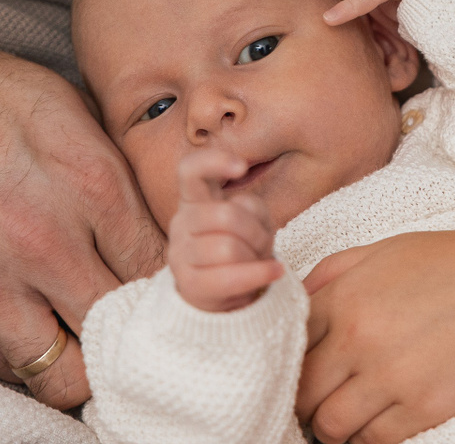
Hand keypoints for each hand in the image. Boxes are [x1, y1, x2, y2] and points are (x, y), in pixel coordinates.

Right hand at [0, 0, 165, 408]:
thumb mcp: (59, 104)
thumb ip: (112, 168)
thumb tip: (158, 218)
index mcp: (89, 183)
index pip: (165, 270)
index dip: (173, 287)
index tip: (166, 289)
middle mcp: (42, 243)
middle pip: (125, 330)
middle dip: (135, 331)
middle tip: (128, 321)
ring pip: (66, 375)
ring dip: (78, 361)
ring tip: (73, 334)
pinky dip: (15, 358)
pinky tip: (16, 325)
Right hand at [169, 148, 283, 310]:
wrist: (223, 292)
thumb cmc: (241, 245)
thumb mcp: (251, 219)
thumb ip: (248, 207)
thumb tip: (238, 206)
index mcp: (194, 199)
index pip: (190, 169)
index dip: (214, 162)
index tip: (242, 168)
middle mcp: (181, 222)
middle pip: (225, 215)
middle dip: (257, 231)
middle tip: (264, 243)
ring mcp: (180, 254)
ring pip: (227, 247)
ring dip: (255, 255)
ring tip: (258, 261)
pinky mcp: (188, 284)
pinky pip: (229, 277)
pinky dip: (259, 274)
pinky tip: (274, 271)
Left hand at [295, 207, 454, 443]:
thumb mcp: (387, 249)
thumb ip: (333, 273)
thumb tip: (294, 304)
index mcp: (345, 297)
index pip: (290, 349)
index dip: (294, 364)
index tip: (307, 369)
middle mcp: (360, 339)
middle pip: (303, 395)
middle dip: (308, 401)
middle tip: (324, 398)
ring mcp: (392, 378)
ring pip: (332, 427)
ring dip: (335, 426)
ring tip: (350, 414)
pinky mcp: (425, 409)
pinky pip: (376, 441)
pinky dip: (371, 437)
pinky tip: (382, 420)